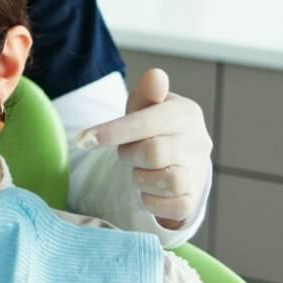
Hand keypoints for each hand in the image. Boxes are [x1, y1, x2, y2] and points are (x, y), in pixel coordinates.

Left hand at [75, 68, 212, 228]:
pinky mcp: (195, 199)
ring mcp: (199, 172)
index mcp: (185, 113)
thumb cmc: (153, 127)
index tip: (83, 140)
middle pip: (154, 153)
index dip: (112, 131)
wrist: (177, 159)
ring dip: (141, 179)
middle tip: (127, 152)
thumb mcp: (146, 106)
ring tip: (139, 170)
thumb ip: (147, 92)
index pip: (147, 122)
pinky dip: (152, 202)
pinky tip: (148, 190)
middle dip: (129, 154)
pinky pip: (173, 207)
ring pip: (167, 182)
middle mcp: (199, 142)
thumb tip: (155, 75)